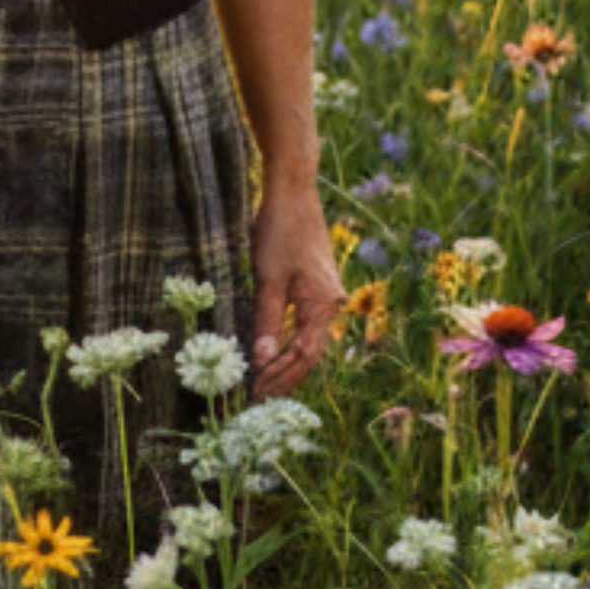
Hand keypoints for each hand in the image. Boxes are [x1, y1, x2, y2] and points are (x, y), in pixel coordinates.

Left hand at [247, 195, 343, 398]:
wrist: (293, 194)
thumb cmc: (279, 232)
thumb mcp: (268, 280)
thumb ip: (267, 321)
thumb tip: (263, 360)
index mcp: (322, 304)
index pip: (303, 355)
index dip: (281, 376)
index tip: (258, 392)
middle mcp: (330, 303)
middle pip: (310, 352)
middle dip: (285, 375)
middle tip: (259, 395)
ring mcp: (326, 294)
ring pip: (310, 339)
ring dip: (288, 360)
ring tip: (266, 380)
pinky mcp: (317, 285)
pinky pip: (306, 323)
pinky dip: (290, 340)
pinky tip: (276, 350)